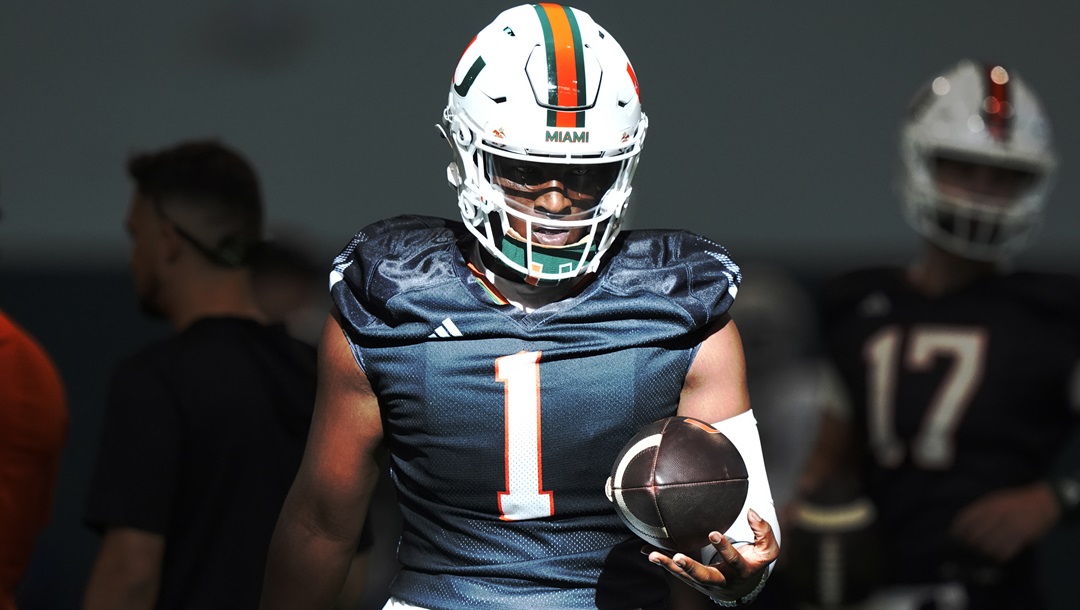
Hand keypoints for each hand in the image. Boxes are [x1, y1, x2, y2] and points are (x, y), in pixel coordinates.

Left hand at [645, 508, 778, 602]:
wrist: (741, 585)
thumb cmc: (753, 561)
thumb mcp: (767, 549)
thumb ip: (763, 531)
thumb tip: (752, 512)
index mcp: (740, 570)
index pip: (734, 560)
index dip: (724, 548)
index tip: (713, 533)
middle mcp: (721, 579)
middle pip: (705, 577)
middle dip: (691, 568)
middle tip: (679, 557)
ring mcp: (704, 581)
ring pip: (685, 577)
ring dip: (669, 566)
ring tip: (654, 555)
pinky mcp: (692, 579)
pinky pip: (676, 572)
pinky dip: (662, 562)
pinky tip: (647, 552)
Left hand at [949, 482, 1061, 561]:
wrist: (1043, 502)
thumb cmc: (1015, 502)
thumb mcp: (995, 500)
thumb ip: (980, 510)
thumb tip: (962, 525)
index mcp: (989, 504)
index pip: (967, 519)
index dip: (957, 530)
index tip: (953, 537)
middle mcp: (998, 514)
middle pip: (976, 534)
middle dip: (968, 544)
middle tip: (964, 551)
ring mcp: (1011, 525)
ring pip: (990, 544)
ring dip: (983, 553)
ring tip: (978, 557)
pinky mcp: (1023, 536)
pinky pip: (1007, 550)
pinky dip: (999, 556)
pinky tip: (995, 558)